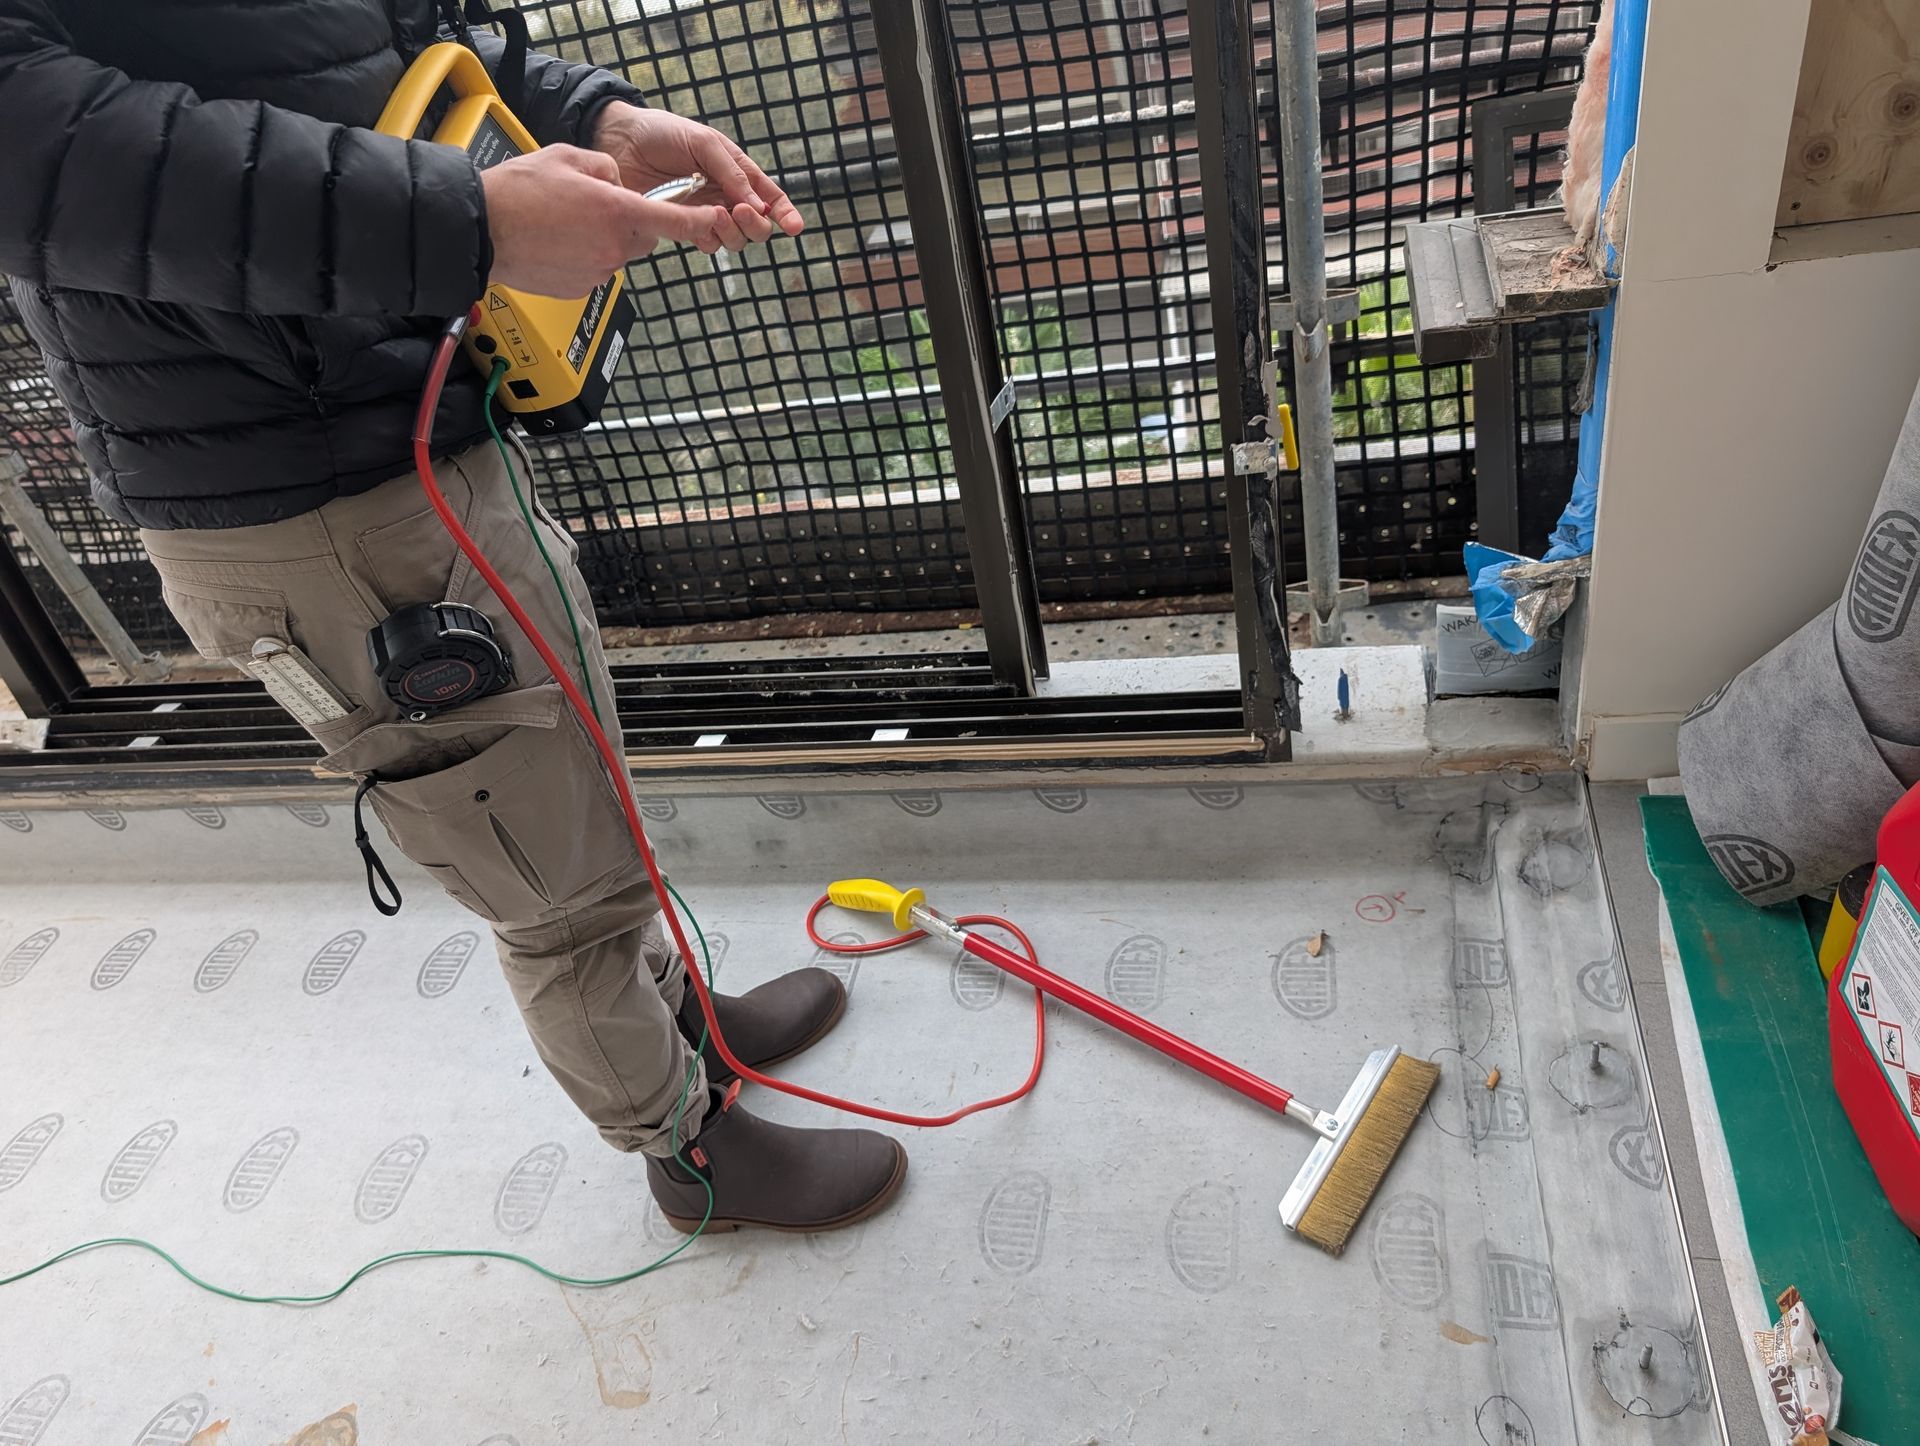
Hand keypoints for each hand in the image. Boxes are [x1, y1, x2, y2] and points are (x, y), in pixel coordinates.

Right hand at [479, 145, 728, 297]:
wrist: (482, 229)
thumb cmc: (519, 191)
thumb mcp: (568, 157)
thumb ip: (606, 168)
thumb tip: (618, 183)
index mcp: (616, 211)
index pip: (674, 221)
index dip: (700, 221)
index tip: (718, 219)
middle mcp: (613, 246)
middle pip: (645, 237)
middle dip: (632, 222)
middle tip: (597, 207)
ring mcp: (598, 271)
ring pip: (619, 253)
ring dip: (606, 239)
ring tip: (568, 224)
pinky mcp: (582, 288)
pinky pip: (597, 269)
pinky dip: (586, 257)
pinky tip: (559, 243)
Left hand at [590, 101, 805, 254]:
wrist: (620, 141)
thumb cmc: (663, 133)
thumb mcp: (704, 142)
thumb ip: (732, 173)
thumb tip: (757, 205)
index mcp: (736, 172)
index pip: (770, 197)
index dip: (786, 213)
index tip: (795, 227)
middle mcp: (725, 196)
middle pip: (757, 226)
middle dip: (756, 225)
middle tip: (740, 211)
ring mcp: (705, 213)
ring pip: (734, 239)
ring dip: (732, 232)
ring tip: (713, 213)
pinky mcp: (683, 225)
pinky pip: (707, 243)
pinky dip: (708, 237)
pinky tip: (698, 221)